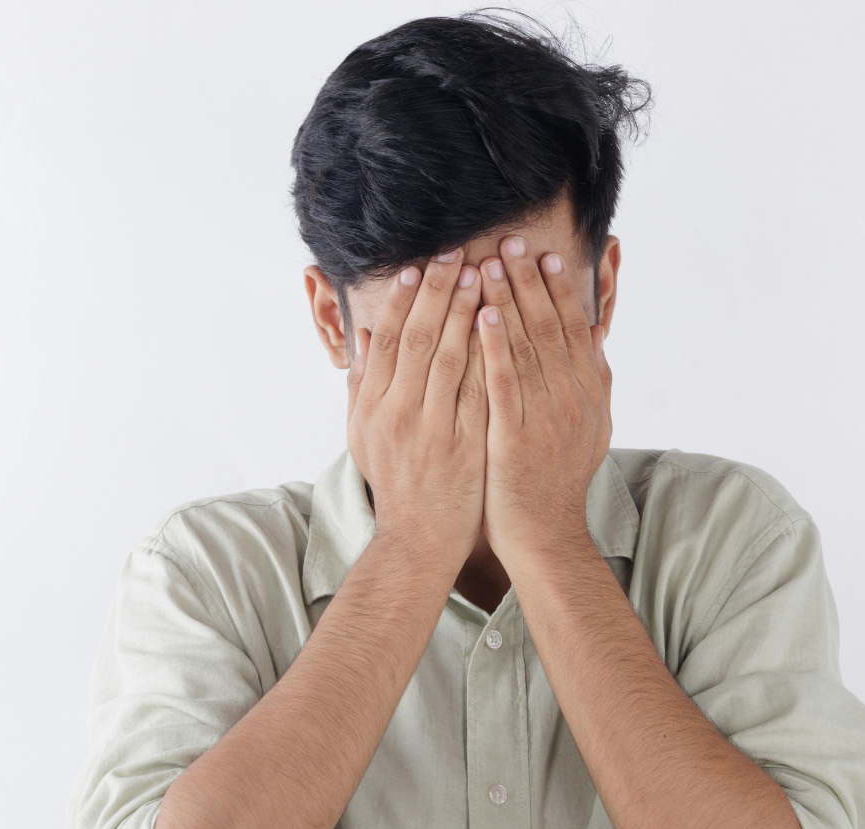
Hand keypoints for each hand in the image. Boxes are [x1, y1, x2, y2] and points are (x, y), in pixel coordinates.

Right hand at [348, 249, 487, 573]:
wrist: (417, 539)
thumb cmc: (394, 482)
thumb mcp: (363, 434)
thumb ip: (362, 383)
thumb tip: (364, 332)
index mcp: (373, 406)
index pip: (387, 339)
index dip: (401, 299)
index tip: (417, 266)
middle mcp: (399, 412)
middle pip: (418, 338)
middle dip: (436, 291)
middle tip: (454, 253)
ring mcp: (433, 428)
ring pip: (450, 356)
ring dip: (465, 310)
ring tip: (480, 273)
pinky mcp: (466, 443)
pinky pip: (480, 389)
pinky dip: (489, 353)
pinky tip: (502, 324)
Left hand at [475, 236, 612, 569]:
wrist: (545, 536)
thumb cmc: (554, 481)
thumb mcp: (588, 428)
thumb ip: (593, 379)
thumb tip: (596, 333)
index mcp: (587, 393)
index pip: (573, 329)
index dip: (558, 289)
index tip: (543, 254)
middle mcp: (572, 399)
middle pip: (550, 327)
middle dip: (528, 281)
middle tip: (510, 241)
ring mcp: (546, 417)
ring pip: (527, 346)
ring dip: (509, 301)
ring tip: (491, 263)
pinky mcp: (517, 436)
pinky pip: (505, 382)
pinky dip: (496, 346)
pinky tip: (483, 315)